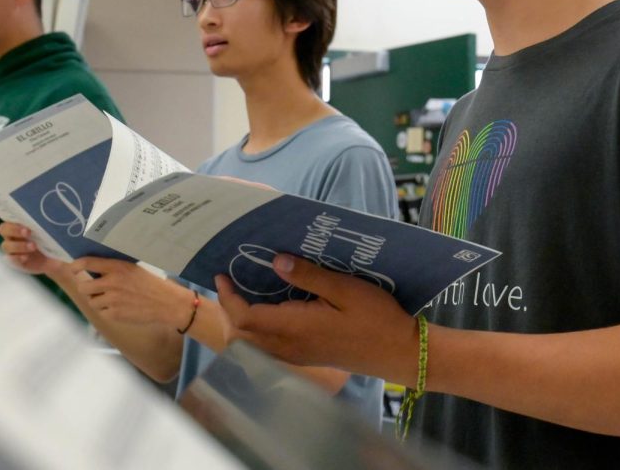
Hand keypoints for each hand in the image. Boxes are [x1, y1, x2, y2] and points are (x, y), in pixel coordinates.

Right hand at [0, 222, 65, 275]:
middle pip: (4, 229)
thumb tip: (52, 210)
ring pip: (6, 245)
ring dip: (19, 245)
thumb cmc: (53, 237)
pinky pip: (10, 259)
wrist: (56, 257)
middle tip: (28, 232)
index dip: (14, 217)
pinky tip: (26, 257)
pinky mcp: (15, 260)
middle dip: (14, 230)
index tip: (26, 220)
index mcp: (19, 222)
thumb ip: (46, 220)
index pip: (9, 216)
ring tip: (33, 247)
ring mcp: (13, 248)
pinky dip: (17, 258)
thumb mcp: (51, 227)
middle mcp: (13, 234)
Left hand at [70, 257, 193, 326]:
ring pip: (91, 302)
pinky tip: (120, 308)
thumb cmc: (150, 284)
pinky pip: (101, 313)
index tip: (72, 268)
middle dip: (87, 289)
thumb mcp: (132, 269)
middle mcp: (112, 282)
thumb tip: (92, 270)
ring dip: (98, 302)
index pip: (87, 263)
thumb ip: (113, 269)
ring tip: (113, 300)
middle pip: (83, 287)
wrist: (167, 303)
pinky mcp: (115, 315)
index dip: (75, 266)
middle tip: (95, 289)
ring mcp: (112, 300)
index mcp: (117, 267)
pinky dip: (107, 312)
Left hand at [216, 254, 417, 384]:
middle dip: (228, 311)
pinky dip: (255, 331)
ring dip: (240, 322)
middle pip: (240, 336)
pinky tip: (269, 309)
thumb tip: (275, 261)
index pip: (244, 318)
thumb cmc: (376, 318)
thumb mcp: (345, 289)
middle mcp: (288, 347)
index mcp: (294, 328)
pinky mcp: (304, 358)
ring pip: (251, 346)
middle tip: (230, 283)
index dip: (228, 298)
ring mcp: (295, 356)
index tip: (222, 274)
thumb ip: (308, 275)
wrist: (397, 352)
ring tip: (244, 294)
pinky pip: (266, 349)